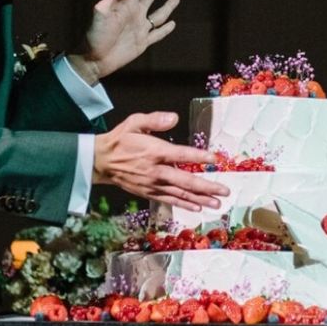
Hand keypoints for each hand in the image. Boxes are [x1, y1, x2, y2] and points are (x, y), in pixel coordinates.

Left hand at [72, 0, 178, 82]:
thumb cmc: (95, 36)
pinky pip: (157, 34)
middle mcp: (135, 14)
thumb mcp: (100, 13)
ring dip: (168, 5)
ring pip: (159, 14)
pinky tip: (172, 24)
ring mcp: (140, 28)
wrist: (93, 59)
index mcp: (126, 5)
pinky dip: (166, 29)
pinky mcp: (142, 43)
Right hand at [92, 111, 229, 209]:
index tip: (215, 160)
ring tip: (217, 204)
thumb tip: (174, 117)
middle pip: (186, 181)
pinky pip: (169, 200)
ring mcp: (153, 184)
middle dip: (207, 186)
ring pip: (180, 194)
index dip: (199, 158)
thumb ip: (154, 120)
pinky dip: (184, 204)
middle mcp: (156, 171)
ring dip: (200, 199)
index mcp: (155, 151)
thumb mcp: (134, 122)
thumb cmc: (121, 139)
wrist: (101, 161)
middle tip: (225, 191)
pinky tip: (197, 208)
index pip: (181, 155)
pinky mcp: (149, 192)